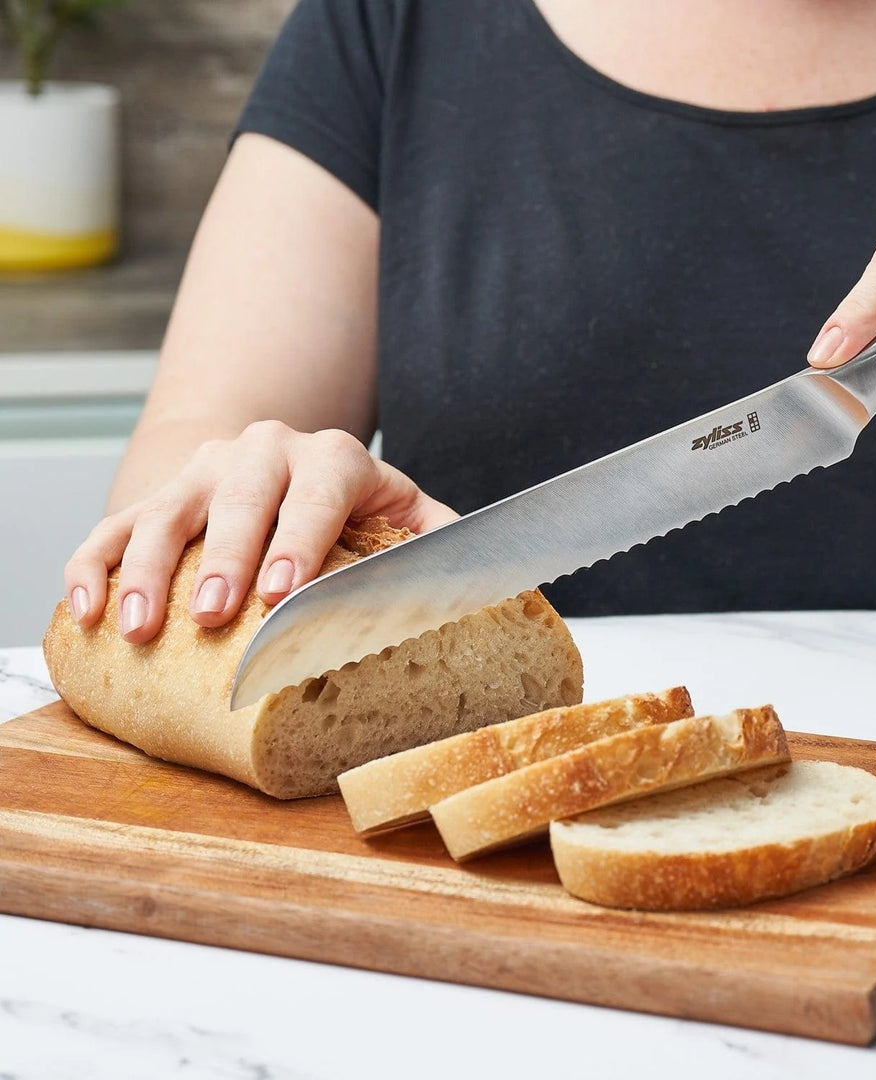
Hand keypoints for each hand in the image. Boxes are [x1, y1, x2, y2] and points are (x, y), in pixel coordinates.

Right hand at [64, 421, 456, 642]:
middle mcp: (266, 451)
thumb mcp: (402, 514)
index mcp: (333, 458)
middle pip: (239, 497)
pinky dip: (96, 564)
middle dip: (225, 557)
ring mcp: (205, 470)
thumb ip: (440, 539)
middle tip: (214, 614)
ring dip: (150, 569)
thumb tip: (492, 581)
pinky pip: (117, 525)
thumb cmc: (352, 510)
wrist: (287, 472)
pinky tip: (88, 608)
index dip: (300, 541)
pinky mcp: (158, 495)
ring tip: (141, 626)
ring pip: (168, 510)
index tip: (283, 593)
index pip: (318, 493)